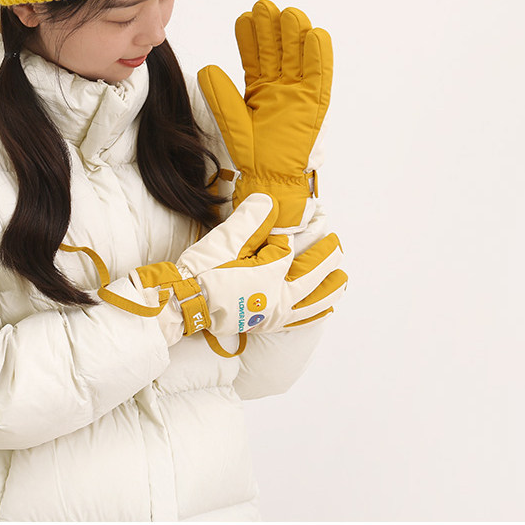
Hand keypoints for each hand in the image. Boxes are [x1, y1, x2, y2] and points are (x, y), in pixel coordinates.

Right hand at [98, 194, 346, 352]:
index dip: (297, 229)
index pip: (291, 248)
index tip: (310, 214)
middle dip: (327, 256)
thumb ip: (251, 218)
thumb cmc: (202, 272)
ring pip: (313, 302)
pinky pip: (300, 320)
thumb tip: (270, 200)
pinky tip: (322, 310)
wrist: (183, 304)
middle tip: (336, 242)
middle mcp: (279, 296)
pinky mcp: (265, 324)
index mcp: (272, 274)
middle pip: (313, 275)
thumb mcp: (226, 239)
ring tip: (342, 279)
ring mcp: (274, 314)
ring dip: (330, 288)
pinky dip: (315, 312)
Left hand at [198, 0, 332, 232]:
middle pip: (279, 50)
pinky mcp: (314, 103)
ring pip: (299, 57)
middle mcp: (281, 86)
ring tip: (287, 14)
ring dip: (295, 36)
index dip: (251, 37)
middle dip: (272, 28)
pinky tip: (315, 35)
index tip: (244, 18)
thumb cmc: (252, 153)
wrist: (269, 178)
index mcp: (260, 87)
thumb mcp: (231, 120)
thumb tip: (206, 67)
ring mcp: (299, 92)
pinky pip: (320, 75)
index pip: (257, 55)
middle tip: (264, 7)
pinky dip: (319, 56)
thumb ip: (220, 95)